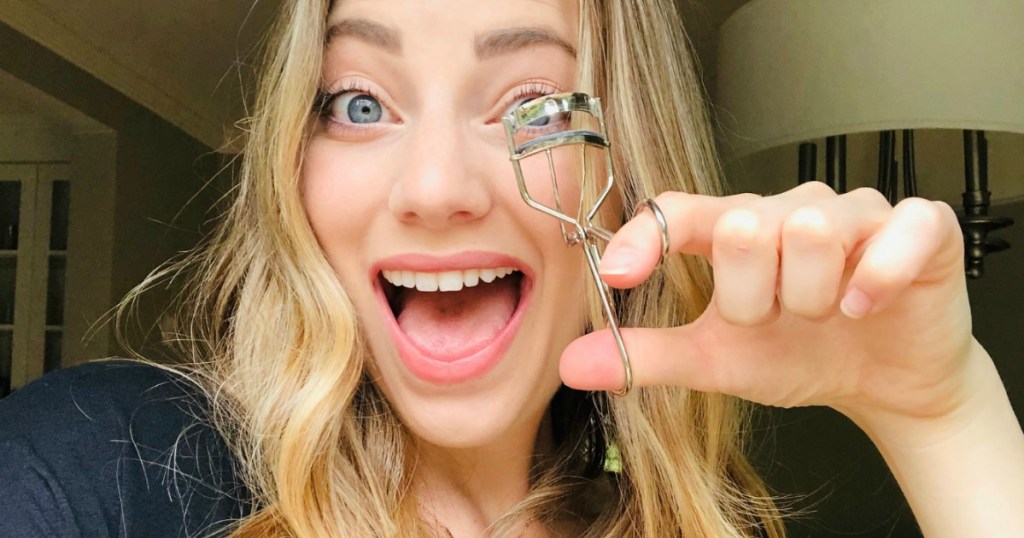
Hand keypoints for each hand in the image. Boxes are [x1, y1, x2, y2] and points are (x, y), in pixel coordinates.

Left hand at [560, 182, 976, 425]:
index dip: (646, 235)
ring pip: (810, 230)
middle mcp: (789, 208)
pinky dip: (874, 280)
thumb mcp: (717, 361)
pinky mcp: (918, 225)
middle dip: (751, 298)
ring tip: (823, 315)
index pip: (679, 209)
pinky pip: (895, 233)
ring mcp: (854, 211)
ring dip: (809, 298)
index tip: (619, 273)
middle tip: (774, 320)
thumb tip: (573, 365)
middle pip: (743, 225)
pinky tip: (864, 307)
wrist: (886, 382)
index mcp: (734, 230)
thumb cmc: (799, 355)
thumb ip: (647, 356)